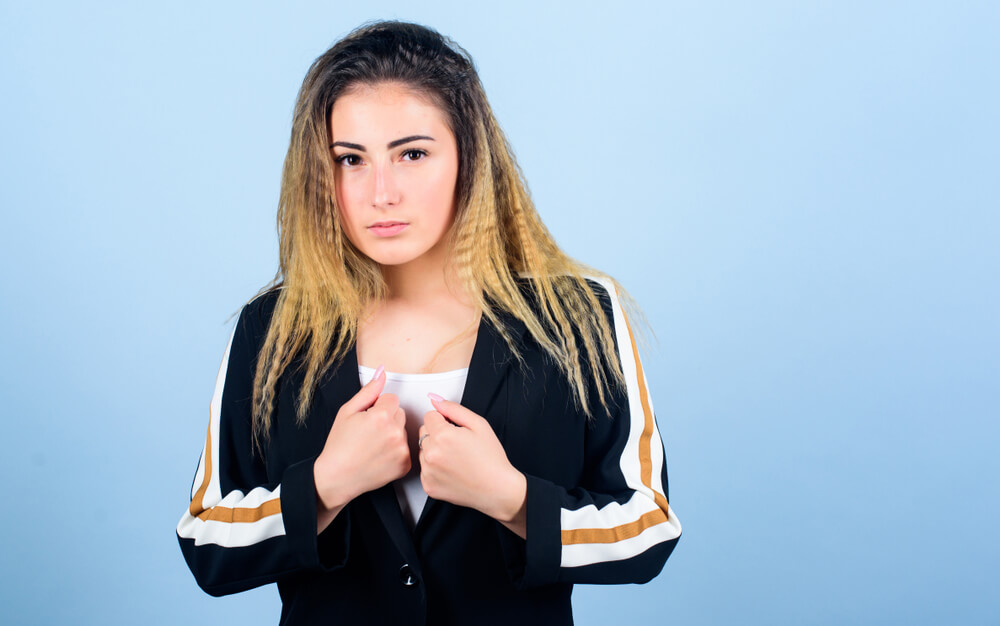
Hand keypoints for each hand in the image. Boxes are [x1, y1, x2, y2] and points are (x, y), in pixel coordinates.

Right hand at [314, 367, 409, 530]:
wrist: (337, 477)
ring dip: (392, 435)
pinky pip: (405, 448)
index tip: (367, 420)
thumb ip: (368, 391)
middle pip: (400, 414)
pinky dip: (396, 451)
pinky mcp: (405, 465)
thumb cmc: (339, 445)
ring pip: (403, 431)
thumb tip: (382, 372)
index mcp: (382, 416)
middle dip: (387, 419)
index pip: (392, 399)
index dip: (378, 408)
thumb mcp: (348, 411)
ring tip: (373, 446)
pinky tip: (380, 456)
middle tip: (369, 433)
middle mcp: (395, 432)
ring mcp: (401, 450)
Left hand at [418, 395, 526, 536]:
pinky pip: (425, 469)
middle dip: (437, 434)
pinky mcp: (428, 486)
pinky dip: (435, 469)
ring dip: (434, 451)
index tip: (456, 430)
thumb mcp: (478, 424)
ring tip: (455, 459)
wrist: (497, 489)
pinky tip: (452, 471)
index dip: (444, 420)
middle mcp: (431, 454)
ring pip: (423, 451)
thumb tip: (435, 400)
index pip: (429, 416)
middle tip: (457, 444)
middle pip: (423, 432)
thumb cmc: (491, 458)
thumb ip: (454, 409)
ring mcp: (428, 472)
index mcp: (443, 436)